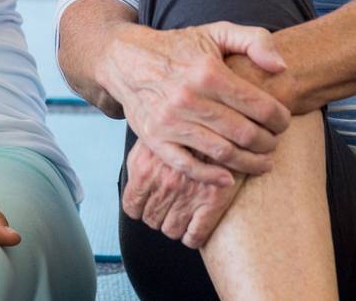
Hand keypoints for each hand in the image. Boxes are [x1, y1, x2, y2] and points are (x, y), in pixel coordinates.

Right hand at [99, 21, 289, 184]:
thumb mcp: (217, 31)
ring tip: (264, 162)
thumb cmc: (179, 47)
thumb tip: (282, 67)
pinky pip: (188, 166)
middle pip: (245, 133)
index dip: (280, 119)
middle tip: (275, 143)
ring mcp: (170, 121)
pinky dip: (211, 177)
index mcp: (208, 72)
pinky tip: (229, 178)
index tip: (284, 122)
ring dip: (250, 163)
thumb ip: (255, 40)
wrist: (127, 60)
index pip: (259, 105)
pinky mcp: (155, 139)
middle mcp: (189, 98)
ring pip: (222, 153)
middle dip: (269, 143)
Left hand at [122, 138, 240, 248]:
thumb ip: (141, 161)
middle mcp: (163, 184)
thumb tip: (136, 185)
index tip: (148, 205)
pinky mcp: (213, 201)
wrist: (224, 117)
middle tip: (169, 208)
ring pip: (171, 230)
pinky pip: (195, 236)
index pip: (131, 206)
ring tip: (184, 216)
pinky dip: (193, 237)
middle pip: (151, 219)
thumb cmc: (184, 127)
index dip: (140, 209)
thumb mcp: (154, 138)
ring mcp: (187, 194)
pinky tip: (196, 229)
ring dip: (175, 226)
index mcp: (144, 168)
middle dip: (159, 216)